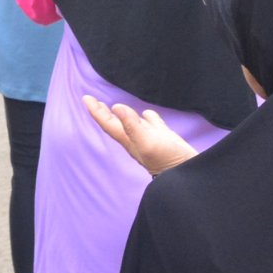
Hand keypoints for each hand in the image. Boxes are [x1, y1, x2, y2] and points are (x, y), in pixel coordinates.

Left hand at [82, 95, 196, 175]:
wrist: (187, 174)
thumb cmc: (166, 160)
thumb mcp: (147, 142)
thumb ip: (132, 125)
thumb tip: (116, 107)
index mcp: (129, 139)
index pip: (108, 123)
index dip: (96, 111)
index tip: (86, 98)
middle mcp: (136, 138)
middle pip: (116, 123)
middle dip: (104, 112)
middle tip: (93, 101)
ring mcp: (150, 138)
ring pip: (133, 123)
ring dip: (124, 114)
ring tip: (117, 107)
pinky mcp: (164, 138)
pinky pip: (151, 124)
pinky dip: (147, 117)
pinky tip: (147, 114)